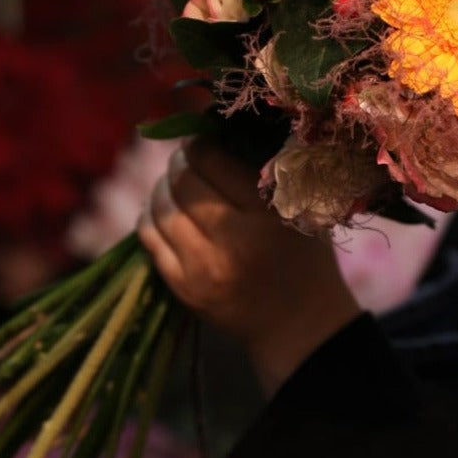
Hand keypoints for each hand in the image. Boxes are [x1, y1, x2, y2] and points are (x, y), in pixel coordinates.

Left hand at [138, 136, 360, 396]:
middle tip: (187, 155)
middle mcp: (231, 241)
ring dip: (162, 186)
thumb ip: (267, 173)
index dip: (201, 141)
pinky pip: (149, 239)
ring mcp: (201, 268)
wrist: (299, 326)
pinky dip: (150, 215)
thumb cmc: (308, 259)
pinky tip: (161, 208)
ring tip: (174, 180)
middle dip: (180, 160)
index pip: (214, 161)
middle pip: (183, 182)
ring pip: (160, 208)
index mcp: (266, 216)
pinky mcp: (182, 288)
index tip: (203, 136)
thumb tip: (221, 132)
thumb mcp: (301, 209)